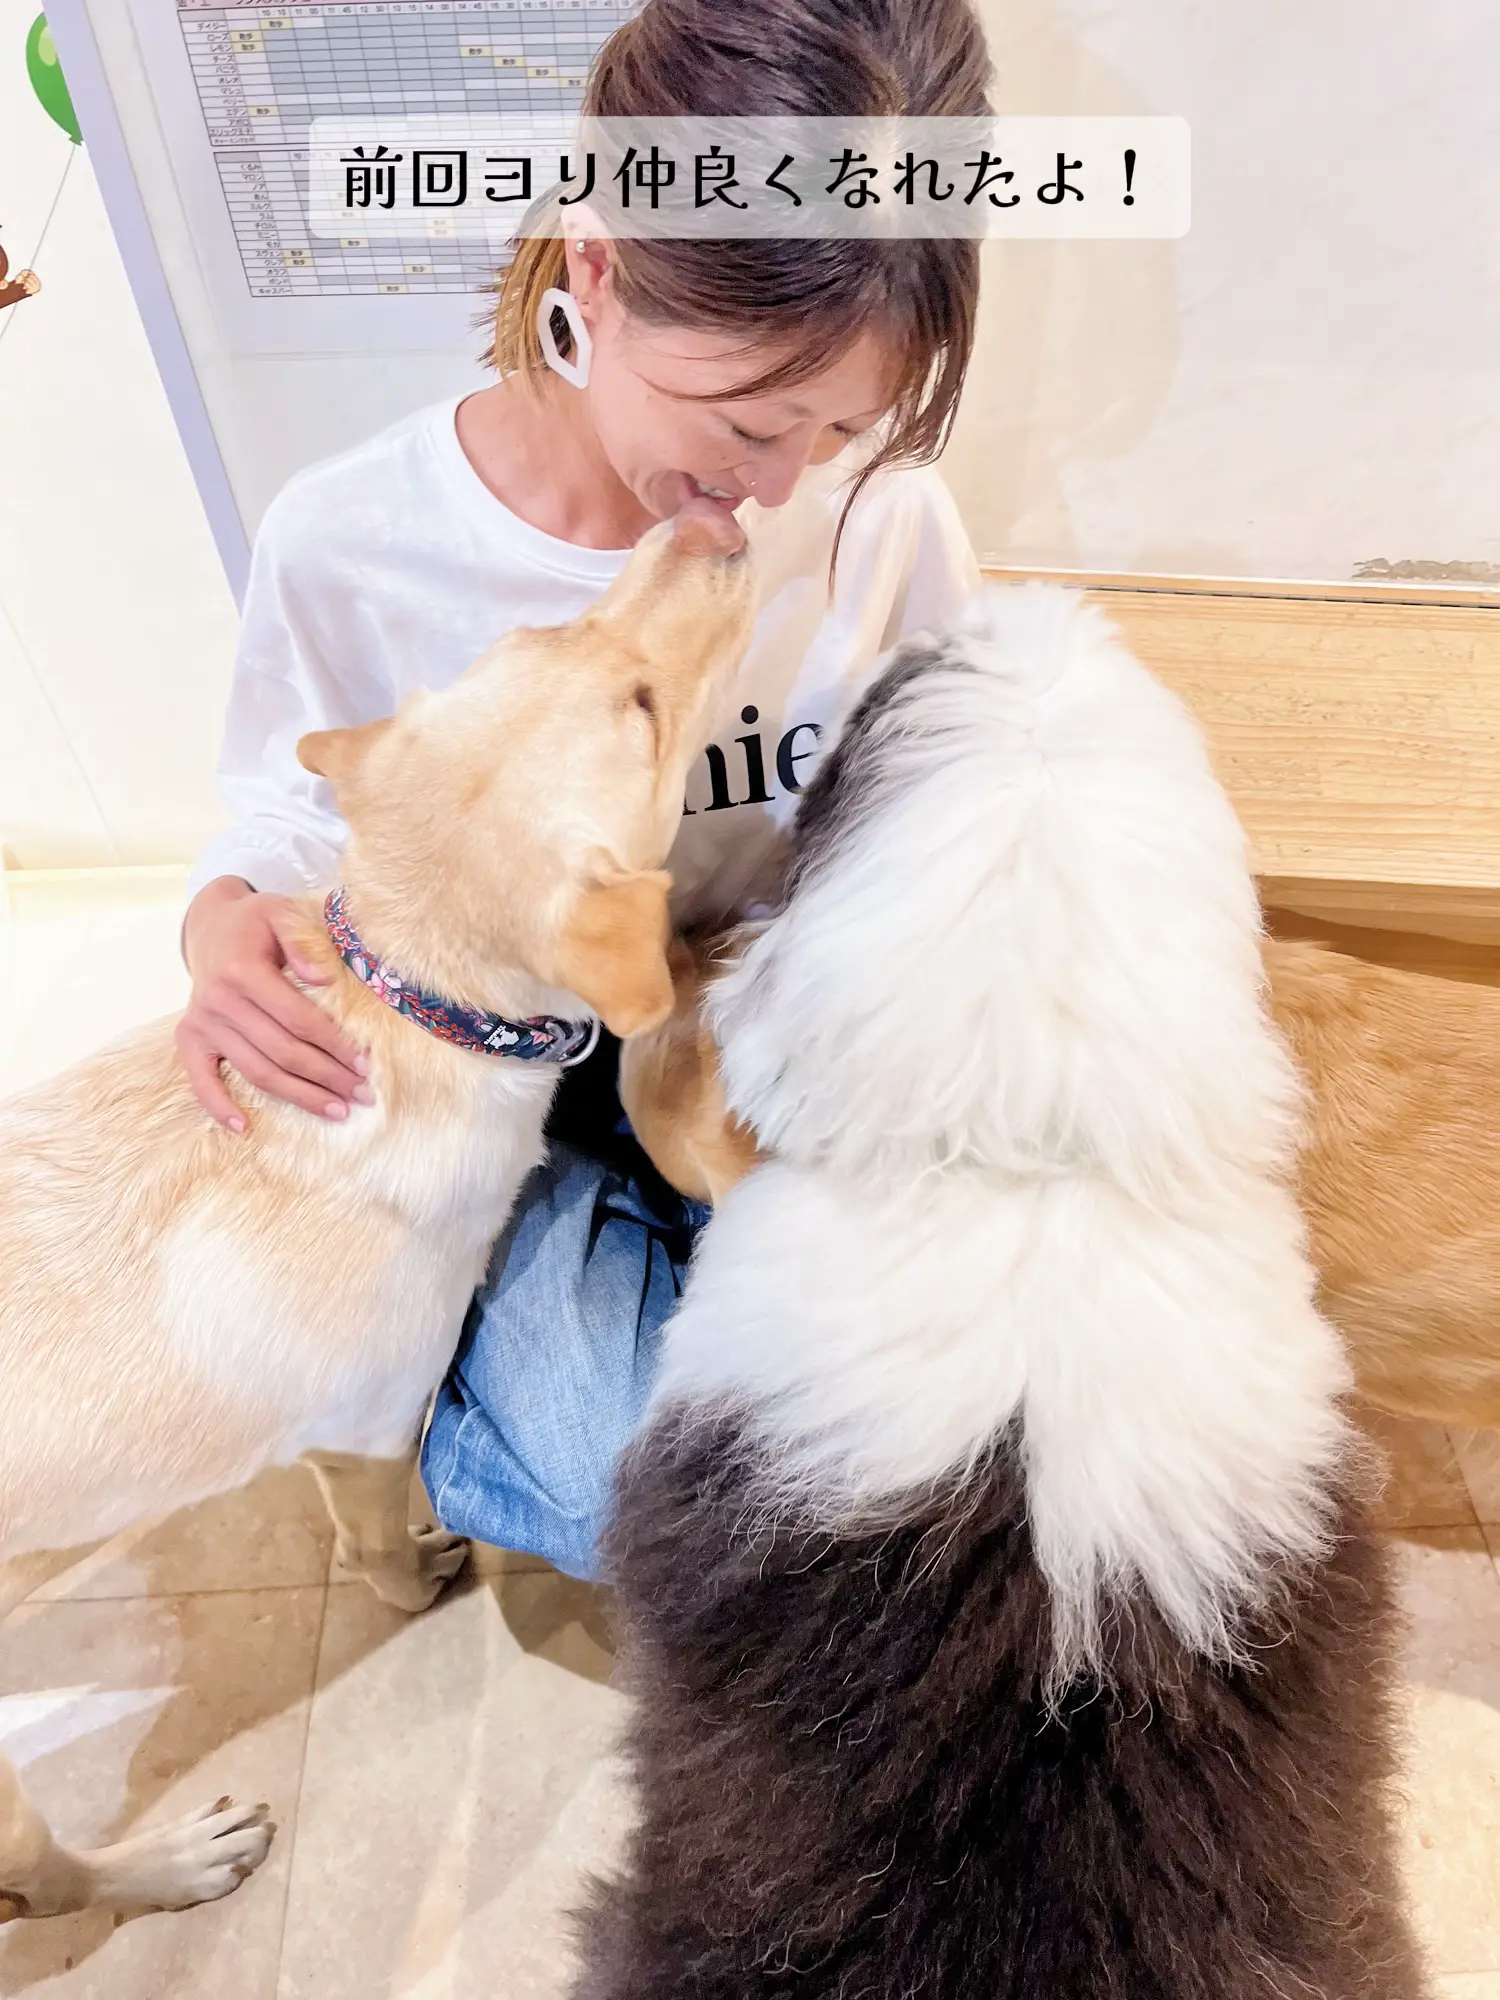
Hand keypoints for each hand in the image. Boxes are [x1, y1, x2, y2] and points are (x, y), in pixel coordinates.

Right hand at [177, 877, 370, 1129]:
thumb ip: (301, 942)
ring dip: (299, 1096)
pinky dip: (218, 1105)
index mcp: (242, 971)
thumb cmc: (255, 922)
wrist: (210, 926)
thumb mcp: (280, 913)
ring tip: (337, 1111)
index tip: (367, 1063)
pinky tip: (244, 1127)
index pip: (298, 1019)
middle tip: (364, 1094)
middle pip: (282, 1051)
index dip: (335, 1044)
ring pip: (256, 1071)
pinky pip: (200, 1079)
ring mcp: (202, 1023)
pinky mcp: (189, 1038)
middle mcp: (218, 1001)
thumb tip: (323, 979)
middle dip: (328, 1077)